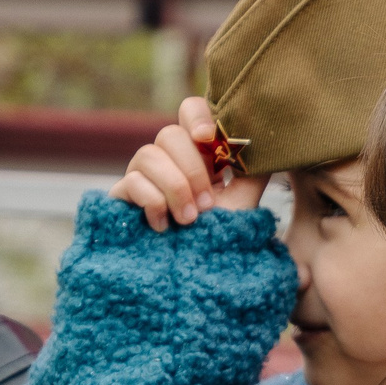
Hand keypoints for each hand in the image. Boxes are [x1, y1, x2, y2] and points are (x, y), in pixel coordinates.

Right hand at [113, 95, 267, 230]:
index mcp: (196, 151)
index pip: (190, 110)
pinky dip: (154, 204)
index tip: (208, 138)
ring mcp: (142, 174)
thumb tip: (263, 143)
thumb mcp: (243, 201)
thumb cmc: (217, 235)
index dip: (197, 116)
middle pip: (169, 134)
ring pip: (148, 155)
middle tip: (207, 205)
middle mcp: (167, 157)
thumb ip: (251, 170)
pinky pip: (132, 182)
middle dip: (192, 171)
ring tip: (189, 220)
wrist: (194, 274)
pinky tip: (164, 226)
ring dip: (175, 188)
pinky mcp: (122, 195)